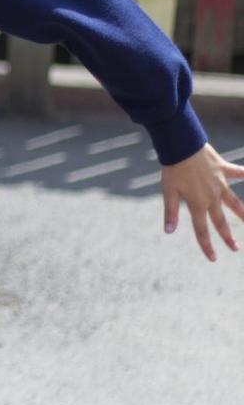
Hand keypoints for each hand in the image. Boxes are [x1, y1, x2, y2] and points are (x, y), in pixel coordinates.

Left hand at [160, 143, 243, 260]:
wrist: (182, 145)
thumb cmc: (173, 169)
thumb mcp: (168, 191)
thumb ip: (170, 212)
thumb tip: (168, 232)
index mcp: (197, 203)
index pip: (201, 229)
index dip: (206, 245)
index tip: (213, 259)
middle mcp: (212, 196)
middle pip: (221, 221)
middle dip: (227, 236)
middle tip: (235, 249)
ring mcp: (220, 183)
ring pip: (235, 202)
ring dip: (243, 213)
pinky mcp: (224, 169)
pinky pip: (239, 172)